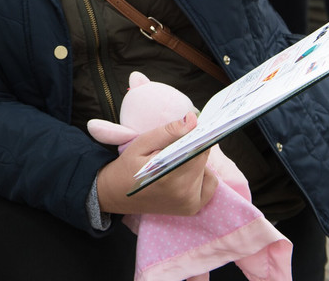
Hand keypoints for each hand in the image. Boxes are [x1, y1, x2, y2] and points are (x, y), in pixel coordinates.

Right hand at [96, 113, 217, 215]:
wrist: (118, 194)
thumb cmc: (129, 166)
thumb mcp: (143, 142)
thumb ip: (169, 131)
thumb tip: (194, 120)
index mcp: (170, 177)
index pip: (199, 149)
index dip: (197, 136)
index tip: (193, 127)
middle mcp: (184, 193)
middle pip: (203, 159)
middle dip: (193, 148)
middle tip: (173, 148)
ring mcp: (190, 204)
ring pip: (206, 170)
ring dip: (196, 162)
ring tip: (175, 162)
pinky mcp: (193, 209)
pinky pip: (210, 184)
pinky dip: (202, 175)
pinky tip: (185, 173)